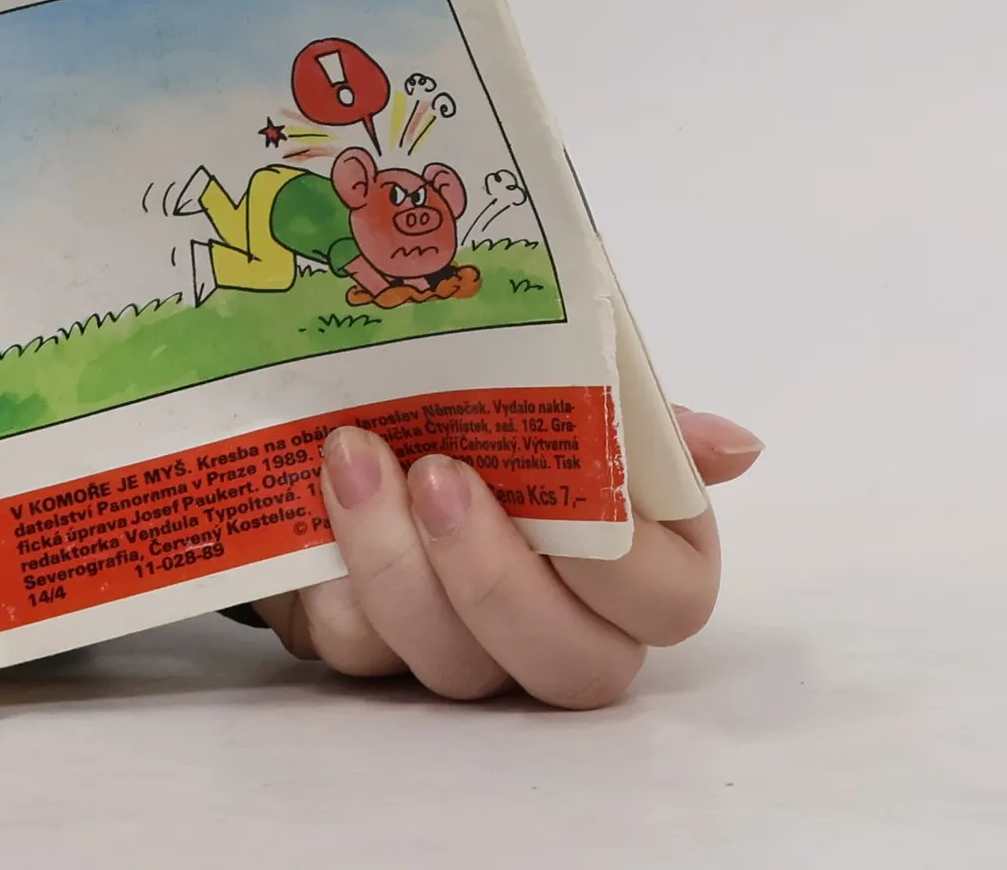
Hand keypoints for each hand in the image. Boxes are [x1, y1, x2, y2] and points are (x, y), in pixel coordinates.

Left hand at [251, 408, 762, 708]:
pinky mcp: (372, 651)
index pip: (668, 602)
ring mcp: (467, 650)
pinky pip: (361, 650)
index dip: (626, 568)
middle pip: (572, 666)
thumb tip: (734, 444)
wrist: (353, 409)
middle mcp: (561, 623)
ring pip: (458, 666)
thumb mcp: (554, 382)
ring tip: (351, 457)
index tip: (577, 492)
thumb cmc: (476, 400)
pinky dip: (335, 579)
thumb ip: (637, 418)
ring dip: (396, 561)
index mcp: (633, 558)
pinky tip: (314, 509)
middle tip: (440, 476)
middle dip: (499, 577)